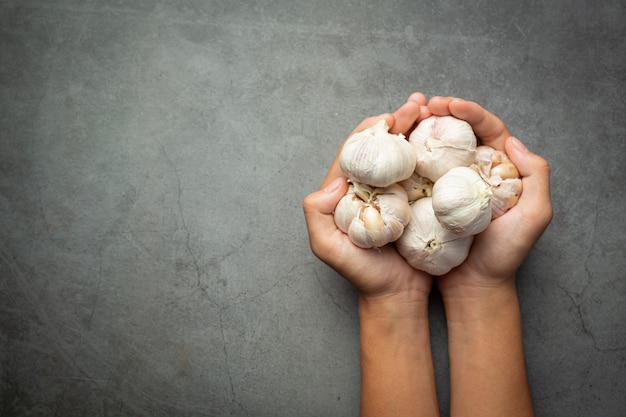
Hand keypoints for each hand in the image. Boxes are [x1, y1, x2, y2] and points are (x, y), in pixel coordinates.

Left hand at [302, 93, 433, 303]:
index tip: (391, 116)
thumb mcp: (328, 248)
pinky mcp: (419, 202)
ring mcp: (396, 193)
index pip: (356, 151)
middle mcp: (371, 187)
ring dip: (418, 130)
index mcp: (347, 191)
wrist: (397, 296)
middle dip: (400, 120)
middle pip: (384, 146)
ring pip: (406, 154)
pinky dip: (434, 154)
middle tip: (418, 104)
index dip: (372, 129)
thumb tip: (335, 180)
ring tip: (434, 109)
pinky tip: (447, 139)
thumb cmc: (362, 274)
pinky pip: (426, 173)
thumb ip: (317, 214)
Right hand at [427, 96, 552, 293]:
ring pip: (437, 149)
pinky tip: (398, 149)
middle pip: (460, 133)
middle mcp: (474, 172)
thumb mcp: (534, 216)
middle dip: (443, 113)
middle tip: (425, 105)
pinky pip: (419, 173)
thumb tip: (512, 142)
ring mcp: (449, 186)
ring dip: (423, 130)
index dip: (470, 112)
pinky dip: (409, 157)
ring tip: (408, 118)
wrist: (474, 286)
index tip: (450, 105)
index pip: (488, 130)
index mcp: (500, 170)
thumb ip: (536, 177)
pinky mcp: (428, 199)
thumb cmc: (505, 255)